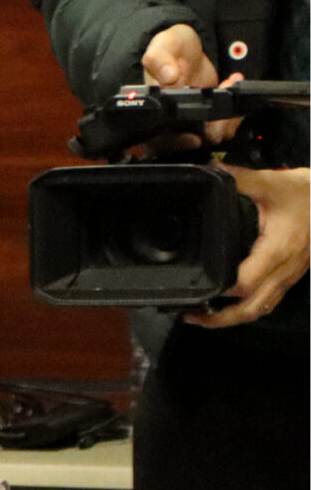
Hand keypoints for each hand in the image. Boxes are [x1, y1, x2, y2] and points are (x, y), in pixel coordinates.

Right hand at [141, 24, 243, 144]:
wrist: (192, 42)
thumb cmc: (172, 46)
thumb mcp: (161, 46)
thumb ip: (159, 59)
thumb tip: (168, 77)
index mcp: (155, 108)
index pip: (160, 139)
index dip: (177, 142)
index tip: (194, 136)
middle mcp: (173, 118)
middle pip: (191, 142)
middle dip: (211, 128)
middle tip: (221, 103)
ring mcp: (194, 118)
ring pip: (212, 136)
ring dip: (227, 116)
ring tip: (229, 84)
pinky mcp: (212, 114)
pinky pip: (226, 125)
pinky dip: (235, 109)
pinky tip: (232, 83)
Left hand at [188, 165, 307, 327]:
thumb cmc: (308, 193)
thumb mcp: (273, 182)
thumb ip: (239, 179)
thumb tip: (210, 170)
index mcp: (277, 250)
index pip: (246, 283)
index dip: (221, 291)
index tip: (196, 289)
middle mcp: (284, 269)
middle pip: (252, 308)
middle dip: (220, 318)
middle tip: (191, 316)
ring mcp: (289, 276)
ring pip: (261, 309)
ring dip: (233, 318)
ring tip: (205, 317)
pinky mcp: (292, 275)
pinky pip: (270, 301)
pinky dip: (248, 309)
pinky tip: (231, 305)